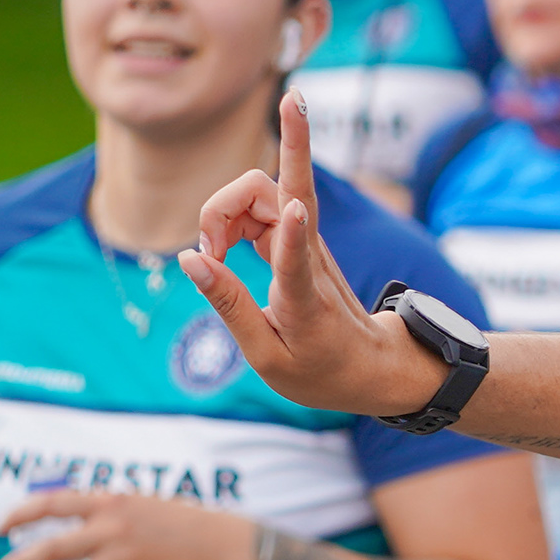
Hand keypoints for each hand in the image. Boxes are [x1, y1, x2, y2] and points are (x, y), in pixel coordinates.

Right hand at [179, 94, 440, 420]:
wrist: (370, 363)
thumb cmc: (319, 368)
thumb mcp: (266, 355)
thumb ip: (229, 304)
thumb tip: (189, 258)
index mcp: (303, 296)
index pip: (296, 258)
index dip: (292, 229)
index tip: (296, 208)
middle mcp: (311, 257)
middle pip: (269, 191)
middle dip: (222, 204)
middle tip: (211, 251)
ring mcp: (310, 241)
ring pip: (262, 190)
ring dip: (224, 211)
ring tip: (213, 255)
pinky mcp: (303, 238)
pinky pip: (263, 204)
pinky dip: (232, 218)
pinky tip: (221, 248)